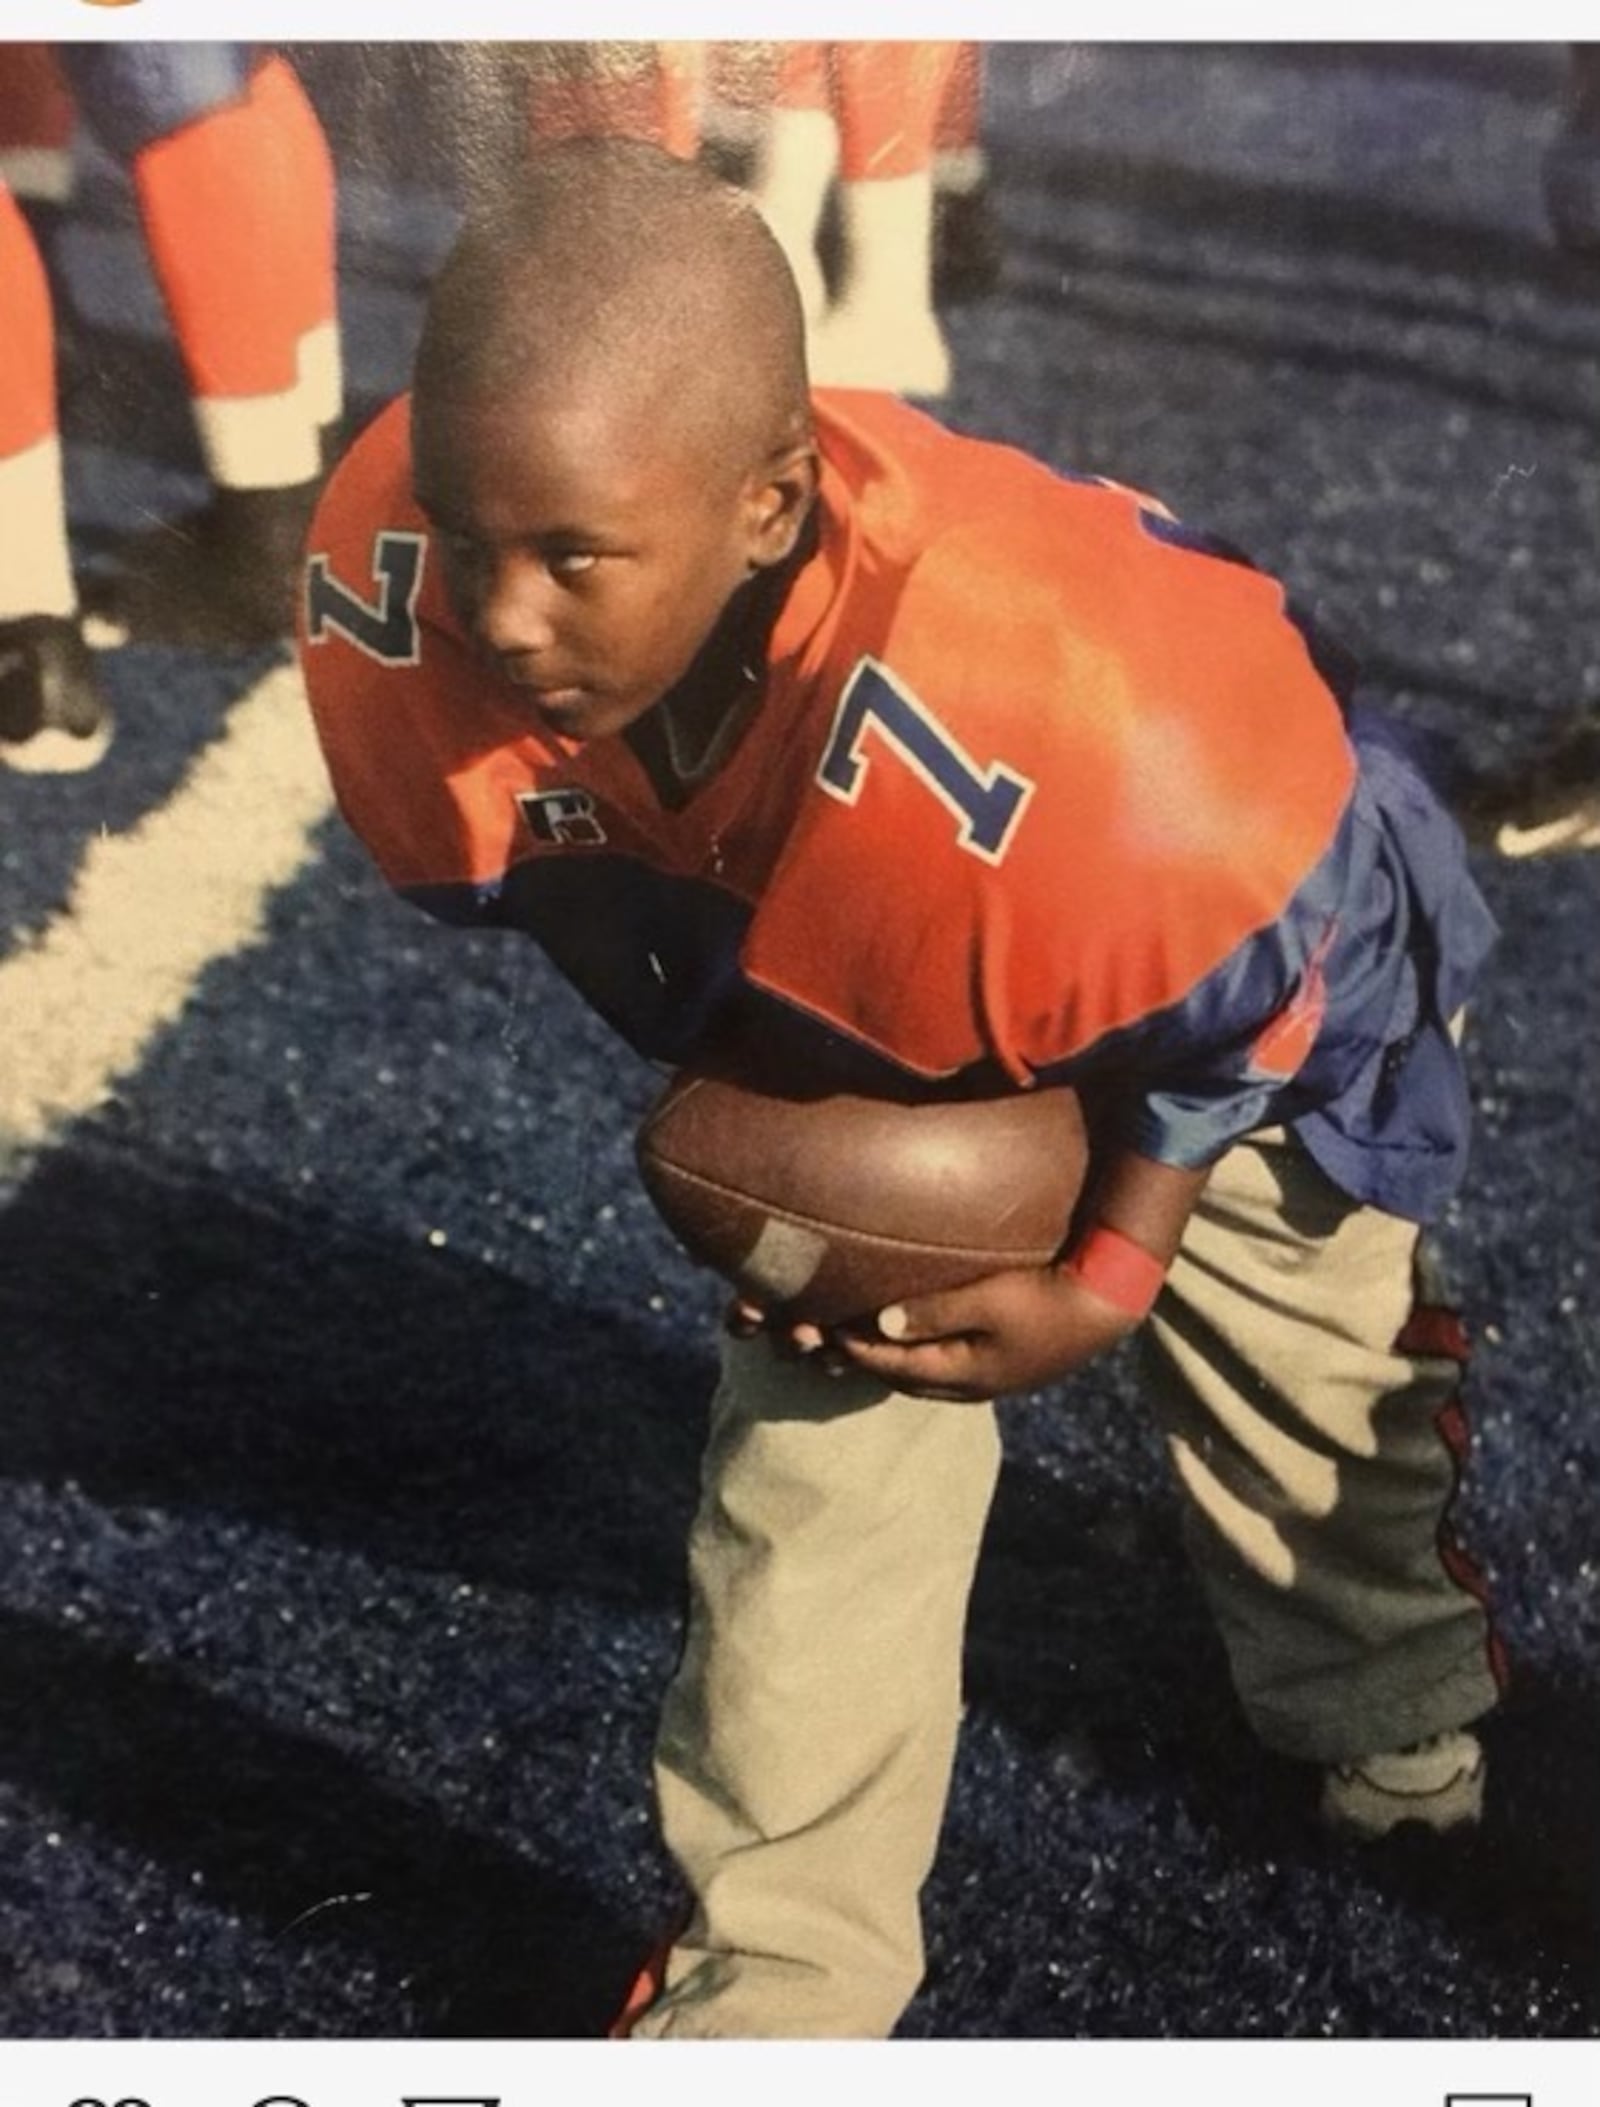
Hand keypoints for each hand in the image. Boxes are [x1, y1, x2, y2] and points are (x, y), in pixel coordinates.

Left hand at [726, 1263, 1135, 1402]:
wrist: (1107, 1306)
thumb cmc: (1046, 1298)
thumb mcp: (989, 1301)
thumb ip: (934, 1312)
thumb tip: (880, 1323)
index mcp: (961, 1374)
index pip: (890, 1364)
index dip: (853, 1347)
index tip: (822, 1326)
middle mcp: (969, 1386)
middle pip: (900, 1379)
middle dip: (863, 1362)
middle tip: (828, 1339)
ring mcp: (987, 1382)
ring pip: (921, 1379)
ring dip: (889, 1363)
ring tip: (860, 1342)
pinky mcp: (1002, 1369)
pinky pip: (943, 1370)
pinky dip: (917, 1358)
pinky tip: (912, 1339)